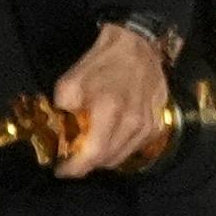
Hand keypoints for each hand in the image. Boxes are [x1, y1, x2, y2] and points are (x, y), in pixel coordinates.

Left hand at [44, 21, 167, 178]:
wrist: (138, 45)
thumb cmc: (102, 61)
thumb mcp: (71, 80)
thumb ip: (61, 108)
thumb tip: (59, 130)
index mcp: (109, 111)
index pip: (91, 156)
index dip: (74, 169)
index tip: (61, 170)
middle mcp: (132, 124)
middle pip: (106, 161)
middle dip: (86, 164)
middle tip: (73, 157)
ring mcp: (147, 126)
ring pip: (121, 157)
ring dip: (103, 157)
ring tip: (91, 148)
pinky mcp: (157, 125)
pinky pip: (135, 148)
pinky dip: (120, 148)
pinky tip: (112, 137)